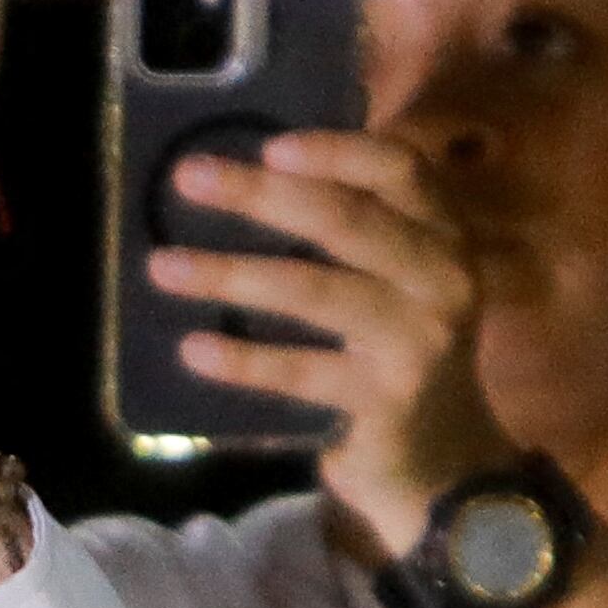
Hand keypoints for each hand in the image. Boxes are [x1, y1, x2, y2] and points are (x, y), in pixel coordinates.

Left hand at [148, 133, 519, 553]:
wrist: (444, 461)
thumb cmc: (399, 353)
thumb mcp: (399, 280)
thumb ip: (355, 228)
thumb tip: (249, 176)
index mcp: (443, 234)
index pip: (398, 169)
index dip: (335, 150)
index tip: (268, 146)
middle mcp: (442, 278)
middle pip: (346, 220)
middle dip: (259, 196)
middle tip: (186, 178)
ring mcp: (418, 341)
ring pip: (314, 291)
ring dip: (231, 275)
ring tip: (163, 266)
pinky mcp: (386, 400)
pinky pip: (301, 371)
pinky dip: (244, 360)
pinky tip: (194, 349)